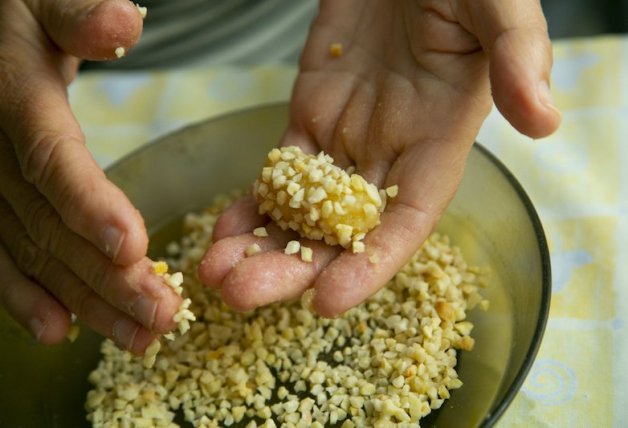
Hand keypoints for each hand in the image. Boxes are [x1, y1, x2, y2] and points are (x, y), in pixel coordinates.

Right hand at [0, 0, 180, 353]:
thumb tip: (123, 20)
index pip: (51, 159)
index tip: (132, 248)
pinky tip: (60, 331)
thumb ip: (79, 13)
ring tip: (139, 339)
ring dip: (86, 301)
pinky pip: (3, 256)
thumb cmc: (21, 15)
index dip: (88, 205)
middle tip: (162, 315)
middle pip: (51, 224)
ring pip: (34, 253)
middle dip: (108, 277)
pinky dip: (29, 297)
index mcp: (12, 98)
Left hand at [199, 0, 560, 316]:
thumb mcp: (496, 10)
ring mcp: (346, 141)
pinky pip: (279, 175)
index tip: (326, 301)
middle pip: (342, 232)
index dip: (370, 265)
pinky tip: (223, 232)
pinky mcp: (309, 119)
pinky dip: (251, 205)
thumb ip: (518, 57)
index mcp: (438, 142)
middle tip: (242, 295)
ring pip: (302, 211)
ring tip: (216, 274)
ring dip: (261, 246)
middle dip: (294, 268)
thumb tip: (545, 120)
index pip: (406, 220)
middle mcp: (391, 156)